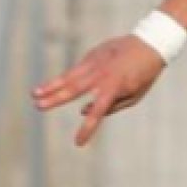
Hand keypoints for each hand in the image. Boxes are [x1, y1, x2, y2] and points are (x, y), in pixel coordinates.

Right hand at [31, 35, 165, 145]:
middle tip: (38, 106)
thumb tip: (84, 111)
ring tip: (34, 93)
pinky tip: (51, 85)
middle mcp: (102, 75)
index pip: (98, 113)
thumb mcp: (135, 96)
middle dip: (55, 98)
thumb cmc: (144, 74)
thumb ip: (111, 106)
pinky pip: (77, 69)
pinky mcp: (92, 54)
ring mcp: (96, 63)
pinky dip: (65, 78)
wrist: (151, 43)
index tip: (78, 143)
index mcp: (115, 89)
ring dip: (51, 85)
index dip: (87, 129)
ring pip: (69, 76)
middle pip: (74, 89)